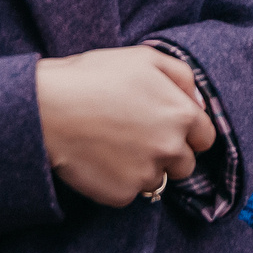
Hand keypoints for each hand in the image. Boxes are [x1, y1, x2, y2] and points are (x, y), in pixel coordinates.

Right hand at [35, 45, 215, 205]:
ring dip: (145, 168)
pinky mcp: (122, 194)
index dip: (189, 132)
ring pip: (158, 180)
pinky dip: (119, 181)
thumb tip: (199, 102)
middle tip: (138, 137)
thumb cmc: (93, 77)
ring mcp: (146, 174)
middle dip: (169, 153)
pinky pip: (131, 192)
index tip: (169, 128)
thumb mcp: (143, 58)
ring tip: (115, 146)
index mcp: (180, 114)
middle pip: (185, 164)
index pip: (205, 137)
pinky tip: (100, 160)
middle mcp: (170, 148)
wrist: (46, 108)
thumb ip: (181, 76)